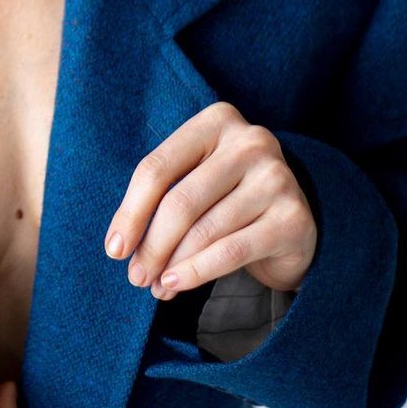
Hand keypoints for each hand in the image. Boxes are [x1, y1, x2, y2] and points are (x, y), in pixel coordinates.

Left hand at [103, 101, 316, 300]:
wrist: (291, 220)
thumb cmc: (227, 196)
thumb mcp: (193, 179)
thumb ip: (159, 198)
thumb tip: (121, 245)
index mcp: (217, 121)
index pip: (157, 168)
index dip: (130, 212)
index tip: (114, 248)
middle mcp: (250, 142)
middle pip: (180, 201)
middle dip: (151, 245)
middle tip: (136, 276)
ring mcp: (276, 178)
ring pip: (205, 230)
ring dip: (172, 264)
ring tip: (156, 287)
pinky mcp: (292, 218)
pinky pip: (232, 251)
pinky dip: (198, 272)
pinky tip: (178, 283)